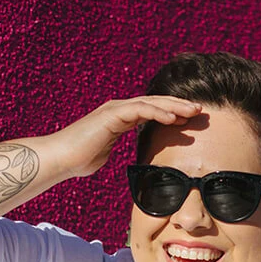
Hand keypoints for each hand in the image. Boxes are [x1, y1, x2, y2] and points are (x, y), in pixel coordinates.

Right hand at [48, 96, 202, 178]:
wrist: (60, 158)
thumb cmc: (79, 159)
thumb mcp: (104, 154)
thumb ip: (114, 150)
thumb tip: (119, 158)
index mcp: (119, 118)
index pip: (150, 111)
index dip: (171, 113)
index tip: (188, 120)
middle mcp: (118, 109)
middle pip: (154, 102)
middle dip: (178, 105)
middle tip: (200, 110)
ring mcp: (115, 109)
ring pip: (150, 102)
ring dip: (173, 106)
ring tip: (193, 111)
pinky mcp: (112, 114)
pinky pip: (139, 109)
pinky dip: (158, 112)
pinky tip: (173, 117)